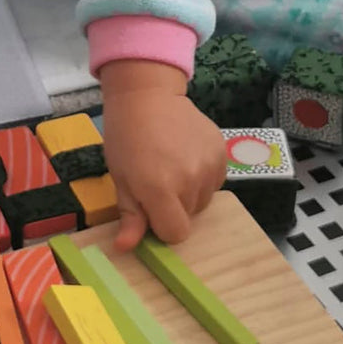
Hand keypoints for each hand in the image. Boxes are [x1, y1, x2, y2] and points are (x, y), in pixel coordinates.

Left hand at [100, 61, 227, 251]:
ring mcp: (210, 165)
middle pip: (189, 217)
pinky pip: (215, 180)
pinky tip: (186, 154)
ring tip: (172, 164)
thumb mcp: (120, 178)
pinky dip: (202, 175)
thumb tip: (126, 248)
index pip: (176, 234)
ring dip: (190, 191)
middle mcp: (190, 180)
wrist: (147, 95)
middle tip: (157, 178)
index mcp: (160, 189)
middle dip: (174, 206)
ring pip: (203, 200)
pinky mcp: (222, 151)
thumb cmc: (125, 138)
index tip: (151, 208)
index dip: (162, 226)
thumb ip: (130, 215)